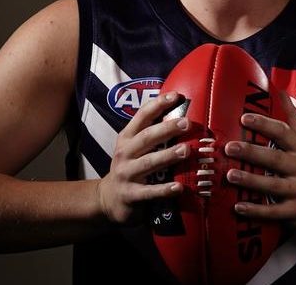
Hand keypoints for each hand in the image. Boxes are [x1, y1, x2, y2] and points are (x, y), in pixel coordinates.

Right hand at [97, 92, 189, 225]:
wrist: (108, 198)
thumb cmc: (129, 166)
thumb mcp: (133, 147)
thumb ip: (150, 133)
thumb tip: (181, 115)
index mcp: (127, 137)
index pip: (142, 116)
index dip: (158, 104)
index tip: (176, 96)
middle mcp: (124, 152)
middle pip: (146, 137)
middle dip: (167, 128)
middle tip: (187, 123)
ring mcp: (126, 174)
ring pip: (148, 162)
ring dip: (168, 156)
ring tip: (187, 150)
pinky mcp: (130, 195)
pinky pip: (149, 192)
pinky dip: (164, 190)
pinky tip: (179, 187)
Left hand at [225, 90, 295, 231]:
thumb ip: (292, 118)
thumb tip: (281, 91)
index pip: (283, 133)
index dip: (264, 125)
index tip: (244, 118)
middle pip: (274, 159)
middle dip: (251, 152)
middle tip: (229, 147)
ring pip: (272, 186)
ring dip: (250, 181)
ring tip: (230, 175)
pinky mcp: (294, 211)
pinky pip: (273, 212)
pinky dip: (256, 210)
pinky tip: (238, 206)